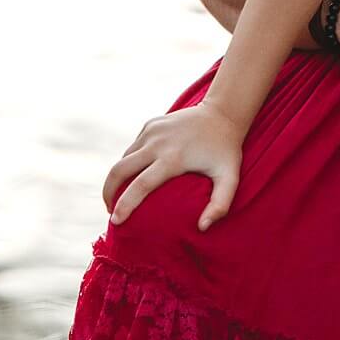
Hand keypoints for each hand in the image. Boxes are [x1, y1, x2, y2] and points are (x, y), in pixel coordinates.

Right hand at [102, 104, 244, 230]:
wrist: (223, 112)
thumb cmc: (226, 150)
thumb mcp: (230, 177)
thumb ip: (221, 204)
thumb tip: (202, 228)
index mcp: (173, 157)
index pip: (140, 185)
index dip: (125, 205)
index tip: (115, 222)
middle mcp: (158, 142)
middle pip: (120, 170)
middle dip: (108, 192)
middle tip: (110, 211)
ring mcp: (152, 131)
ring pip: (124, 159)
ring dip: (117, 179)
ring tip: (120, 196)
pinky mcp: (151, 124)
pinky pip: (133, 148)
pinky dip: (128, 163)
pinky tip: (134, 175)